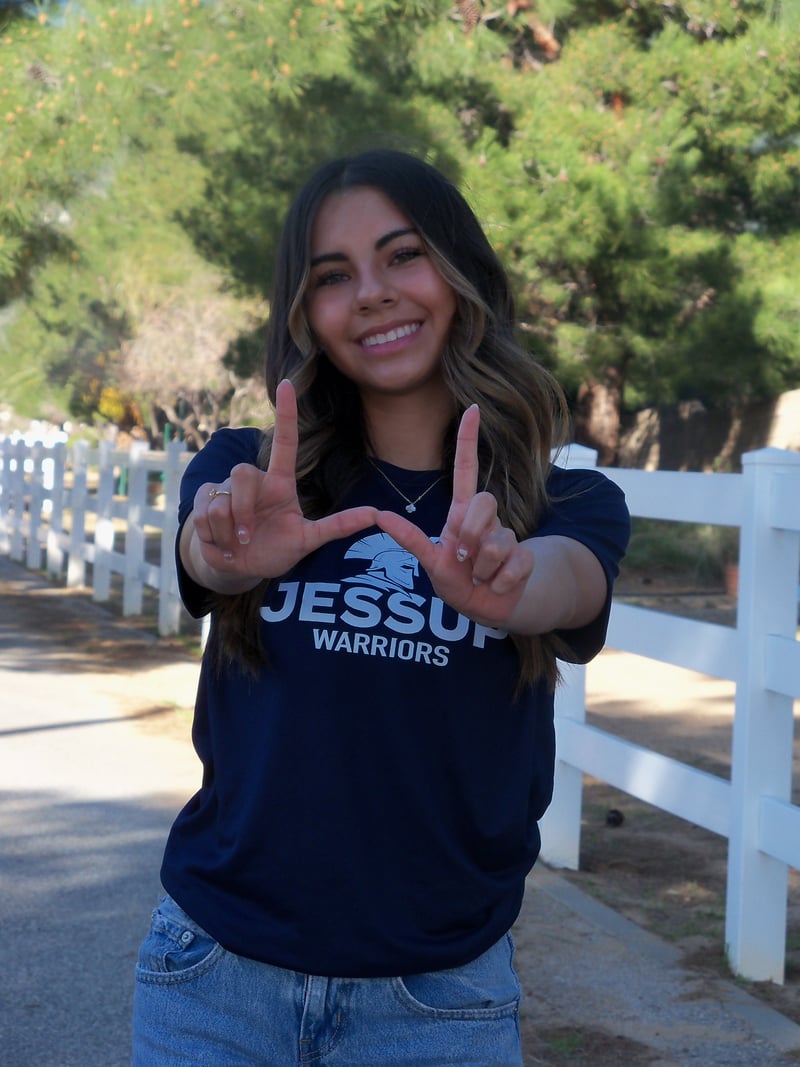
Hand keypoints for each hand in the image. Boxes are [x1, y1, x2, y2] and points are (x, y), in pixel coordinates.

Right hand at [188, 379, 376, 585]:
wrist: (241, 566)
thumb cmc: (277, 548)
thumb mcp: (308, 540)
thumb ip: (337, 526)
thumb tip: (376, 513)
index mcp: (280, 483)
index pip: (284, 442)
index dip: (285, 413)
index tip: (288, 384)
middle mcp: (253, 480)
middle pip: (243, 473)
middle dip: (243, 510)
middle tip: (248, 536)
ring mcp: (226, 489)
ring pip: (222, 501)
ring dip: (230, 530)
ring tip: (237, 542)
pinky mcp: (204, 502)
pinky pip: (203, 515)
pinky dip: (215, 538)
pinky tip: (222, 543)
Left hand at [374, 405, 534, 629]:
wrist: (485, 608)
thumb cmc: (456, 581)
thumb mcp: (430, 563)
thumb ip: (411, 540)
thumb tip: (380, 516)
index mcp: (462, 514)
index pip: (467, 469)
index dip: (468, 440)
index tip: (472, 408)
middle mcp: (486, 520)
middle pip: (484, 501)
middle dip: (471, 531)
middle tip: (464, 557)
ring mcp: (508, 538)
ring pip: (500, 540)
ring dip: (483, 567)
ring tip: (478, 577)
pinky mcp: (524, 559)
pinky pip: (515, 563)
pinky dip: (501, 581)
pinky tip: (497, 586)